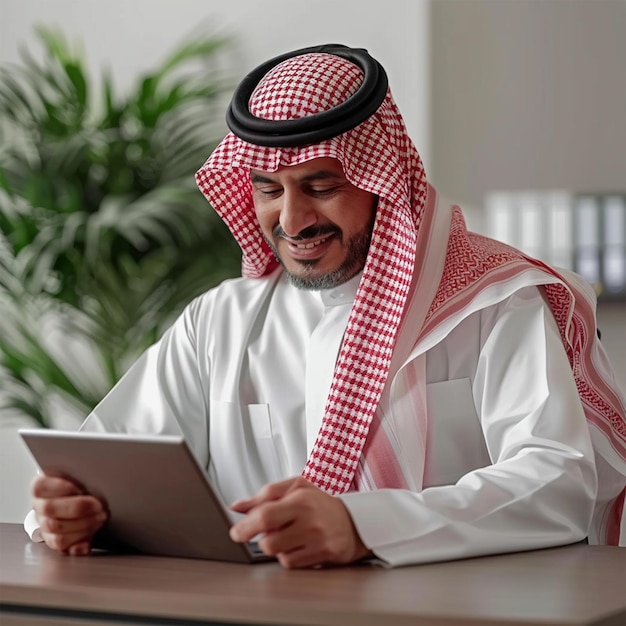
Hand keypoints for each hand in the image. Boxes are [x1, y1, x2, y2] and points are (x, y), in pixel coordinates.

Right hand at [31, 474, 107, 554]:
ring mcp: (46, 526)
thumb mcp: (81, 473)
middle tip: (98, 504)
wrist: (86, 498)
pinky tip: (87, 541)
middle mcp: (41, 507)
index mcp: (42, 487)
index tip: (80, 488)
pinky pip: (65, 549)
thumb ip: (83, 472)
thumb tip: (98, 467)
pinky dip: (78, 546)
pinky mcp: (58, 542)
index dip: (61, 488)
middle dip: (78, 508)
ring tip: (100, 517)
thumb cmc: (84, 483)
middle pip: (50, 511)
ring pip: (56, 534)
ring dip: (83, 526)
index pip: (40, 487)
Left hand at [229, 476, 371, 568]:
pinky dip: (289, 556)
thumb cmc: (320, 502)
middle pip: (269, 541)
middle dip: (259, 540)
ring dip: (276, 547)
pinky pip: (292, 563)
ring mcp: (318, 539)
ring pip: (278, 554)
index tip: (236, 532)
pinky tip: (299, 545)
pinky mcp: (325, 554)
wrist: (355, 520)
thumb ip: (265, 495)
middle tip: (262, 534)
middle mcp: (309, 519)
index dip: (245, 527)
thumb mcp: (295, 487)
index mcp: (299, 498)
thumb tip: (237, 506)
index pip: (264, 515)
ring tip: (288, 535)